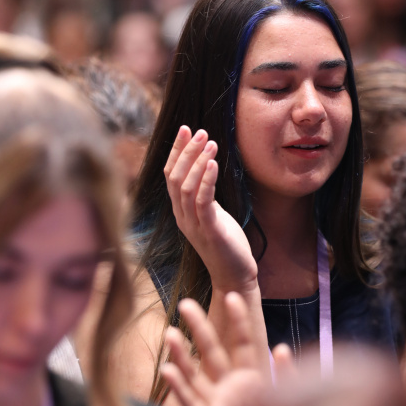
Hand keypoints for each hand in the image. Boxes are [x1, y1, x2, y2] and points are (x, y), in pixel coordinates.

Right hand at [161, 293, 292, 405]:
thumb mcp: (291, 401)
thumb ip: (286, 375)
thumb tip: (280, 348)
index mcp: (250, 380)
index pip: (241, 343)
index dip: (237, 321)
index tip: (232, 295)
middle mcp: (229, 390)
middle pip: (211, 354)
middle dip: (199, 329)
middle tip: (185, 303)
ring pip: (195, 376)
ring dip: (181, 356)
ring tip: (169, 333)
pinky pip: (192, 405)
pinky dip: (180, 388)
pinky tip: (168, 371)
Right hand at [164, 126, 257, 293]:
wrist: (234, 275)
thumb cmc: (226, 243)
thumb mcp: (212, 214)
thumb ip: (204, 195)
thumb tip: (205, 167)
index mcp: (181, 211)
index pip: (170, 176)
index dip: (176, 152)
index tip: (185, 130)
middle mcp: (182, 217)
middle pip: (175, 178)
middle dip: (185, 152)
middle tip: (200, 131)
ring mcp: (193, 225)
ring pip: (186, 187)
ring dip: (197, 162)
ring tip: (210, 142)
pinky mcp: (209, 231)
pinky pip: (202, 202)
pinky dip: (206, 180)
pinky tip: (212, 163)